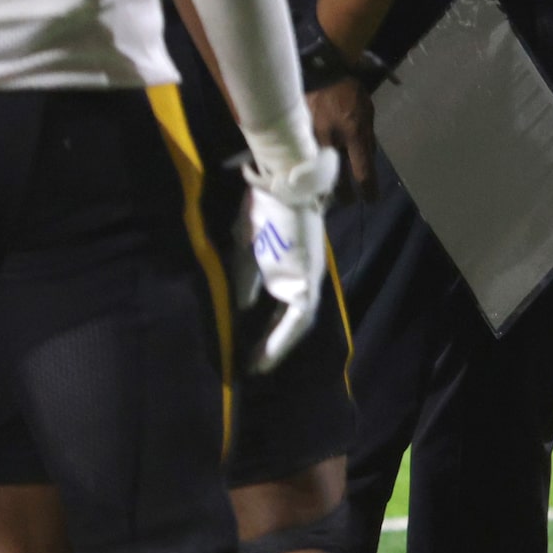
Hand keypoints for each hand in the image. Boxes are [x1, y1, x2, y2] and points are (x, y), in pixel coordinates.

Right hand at [231, 148, 338, 373]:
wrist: (283, 185)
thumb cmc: (264, 207)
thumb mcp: (246, 248)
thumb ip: (247, 277)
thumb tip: (243, 307)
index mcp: (288, 267)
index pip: (280, 306)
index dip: (266, 328)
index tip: (244, 348)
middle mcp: (303, 275)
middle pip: (290, 319)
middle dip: (271, 343)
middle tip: (249, 366)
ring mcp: (309, 277)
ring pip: (297, 322)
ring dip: (277, 346)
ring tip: (257, 366)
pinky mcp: (308, 279)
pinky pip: (298, 316)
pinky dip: (283, 337)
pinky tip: (267, 354)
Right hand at [305, 77, 376, 199]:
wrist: (322, 73)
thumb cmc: (350, 92)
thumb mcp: (367, 114)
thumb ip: (367, 139)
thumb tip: (367, 161)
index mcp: (354, 134)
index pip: (363, 171)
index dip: (368, 189)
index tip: (371, 200)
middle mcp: (332, 141)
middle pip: (337, 179)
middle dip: (343, 195)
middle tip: (348, 202)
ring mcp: (311, 140)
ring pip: (316, 174)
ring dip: (322, 186)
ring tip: (325, 195)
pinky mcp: (297, 137)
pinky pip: (301, 160)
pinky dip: (305, 171)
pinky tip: (306, 180)